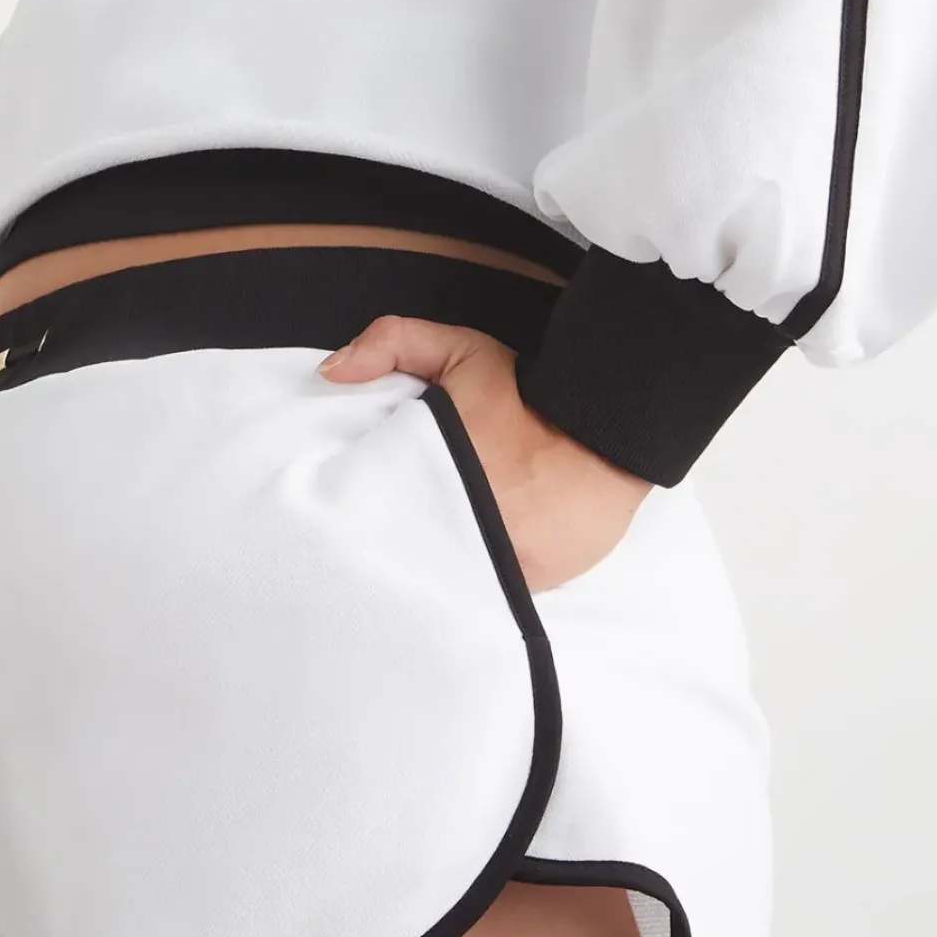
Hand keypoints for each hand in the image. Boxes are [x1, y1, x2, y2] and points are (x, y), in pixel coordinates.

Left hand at [317, 315, 653, 593]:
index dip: (354, 499)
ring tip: (427, 550)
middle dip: (386, 537)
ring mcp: (481, 558)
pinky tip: (463, 571)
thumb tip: (329, 372)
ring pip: (433, 575)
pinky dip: (469, 586)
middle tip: (391, 525)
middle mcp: (445, 518)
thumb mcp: (460, 352)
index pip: (364, 495)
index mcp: (419, 464)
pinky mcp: (517, 587)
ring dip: (427, 567)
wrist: (606, 434)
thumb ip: (393, 343)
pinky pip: (477, 594)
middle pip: (392, 542)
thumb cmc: (527, 395)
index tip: (351, 495)